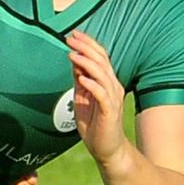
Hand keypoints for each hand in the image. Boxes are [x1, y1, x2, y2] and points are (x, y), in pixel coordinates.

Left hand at [66, 31, 126, 166]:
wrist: (108, 149)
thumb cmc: (95, 125)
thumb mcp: (82, 98)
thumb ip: (79, 80)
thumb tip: (73, 60)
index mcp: (107, 82)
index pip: (100, 57)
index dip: (88, 44)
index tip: (73, 34)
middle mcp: (113, 87)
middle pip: (102, 61)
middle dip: (86, 48)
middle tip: (70, 38)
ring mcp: (112, 99)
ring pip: (102, 74)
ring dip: (86, 63)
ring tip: (72, 54)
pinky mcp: (110, 112)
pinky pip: (102, 95)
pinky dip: (92, 85)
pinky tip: (81, 78)